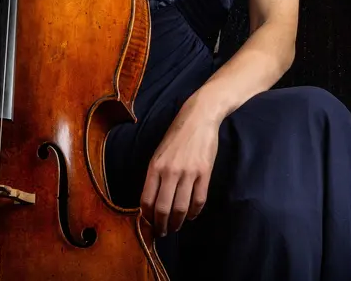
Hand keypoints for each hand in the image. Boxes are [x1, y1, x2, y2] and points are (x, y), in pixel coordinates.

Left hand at [140, 110, 219, 236]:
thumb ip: (155, 176)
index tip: (149, 224)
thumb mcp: (158, 154)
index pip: (146, 201)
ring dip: (177, 222)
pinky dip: (194, 212)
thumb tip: (151, 201)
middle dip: (161, 225)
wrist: (199, 118)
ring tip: (175, 227)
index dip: (147, 218)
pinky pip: (198, 200)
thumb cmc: (177, 136)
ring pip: (180, 208)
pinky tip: (191, 216)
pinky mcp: (205, 172)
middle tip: (162, 232)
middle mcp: (170, 171)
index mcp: (155, 167)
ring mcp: (188, 172)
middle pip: (163, 208)